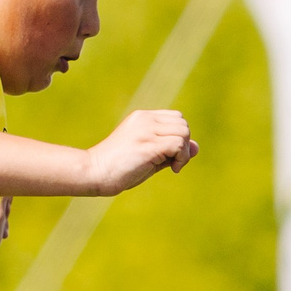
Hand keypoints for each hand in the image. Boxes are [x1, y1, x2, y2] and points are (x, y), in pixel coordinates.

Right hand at [79, 109, 195, 194]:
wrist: (93, 173)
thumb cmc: (118, 169)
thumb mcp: (149, 157)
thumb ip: (171, 150)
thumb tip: (196, 147)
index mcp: (142, 118)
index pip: (176, 118)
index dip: (179, 137)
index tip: (170, 156)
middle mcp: (145, 120)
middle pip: (183, 123)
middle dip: (185, 144)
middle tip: (173, 163)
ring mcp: (146, 130)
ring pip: (184, 132)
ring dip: (185, 152)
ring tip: (172, 166)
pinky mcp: (148, 144)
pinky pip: (179, 144)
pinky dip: (182, 158)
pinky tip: (172, 169)